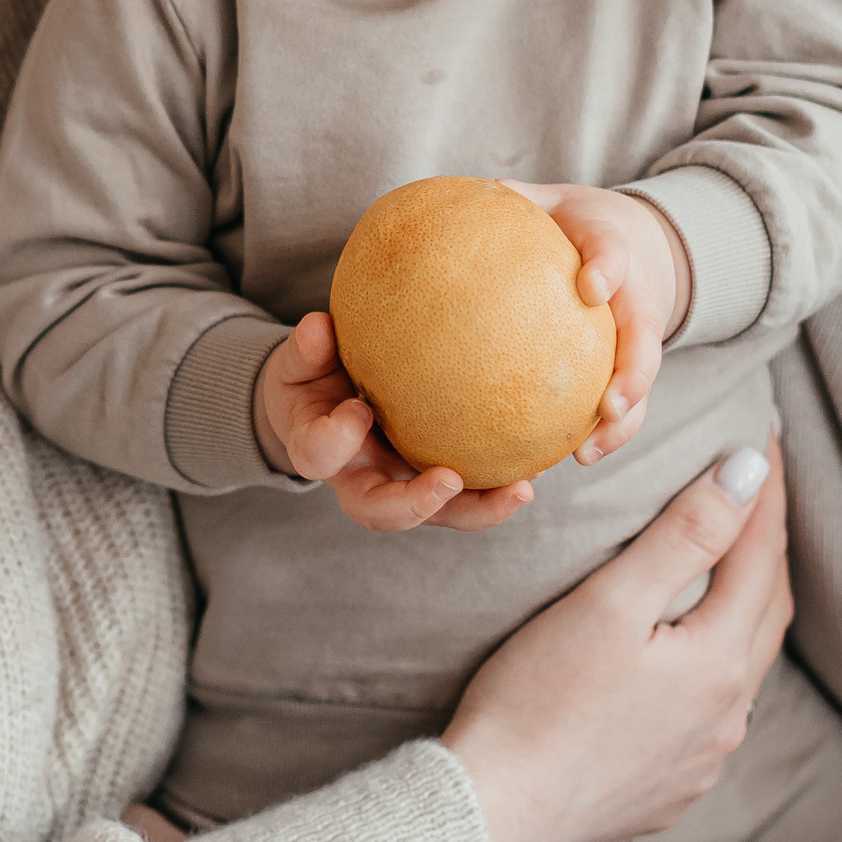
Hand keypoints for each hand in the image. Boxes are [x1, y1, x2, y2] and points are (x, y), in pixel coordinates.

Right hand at [253, 312, 537, 535]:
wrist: (325, 406)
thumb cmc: (313, 377)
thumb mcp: (302, 360)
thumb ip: (308, 348)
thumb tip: (318, 326)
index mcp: (320, 449)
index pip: (318, 456)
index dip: (336, 441)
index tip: (358, 410)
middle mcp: (360, 479)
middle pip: (381, 512)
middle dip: (416, 504)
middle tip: (450, 483)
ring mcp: (400, 486)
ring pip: (438, 514)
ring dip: (480, 508)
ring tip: (522, 489)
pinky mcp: (434, 481)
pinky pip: (469, 493)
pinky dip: (501, 485)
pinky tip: (539, 464)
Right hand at [440, 439, 790, 841]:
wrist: (492, 814)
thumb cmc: (537, 701)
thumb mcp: (610, 603)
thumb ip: (686, 535)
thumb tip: (750, 472)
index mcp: (720, 664)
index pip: (762, 554)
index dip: (767, 489)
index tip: (766, 431)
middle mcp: (727, 718)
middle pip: (766, 610)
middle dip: (765, 542)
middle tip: (758, 485)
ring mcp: (701, 763)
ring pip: (742, 667)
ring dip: (744, 608)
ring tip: (729, 564)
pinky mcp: (668, 792)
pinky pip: (711, 716)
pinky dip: (711, 667)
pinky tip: (685, 660)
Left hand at [503, 181, 690, 461]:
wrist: (644, 244)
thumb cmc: (585, 225)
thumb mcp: (557, 201)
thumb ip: (518, 201)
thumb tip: (463, 198)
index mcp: (614, 247)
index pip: (614, 252)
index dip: (607, 268)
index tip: (592, 286)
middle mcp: (636, 299)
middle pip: (645, 340)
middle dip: (633, 375)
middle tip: (610, 404)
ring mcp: (640, 339)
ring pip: (642, 385)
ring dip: (622, 422)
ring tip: (587, 452)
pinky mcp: (633, 369)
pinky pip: (626, 404)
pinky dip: (605, 434)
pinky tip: (572, 458)